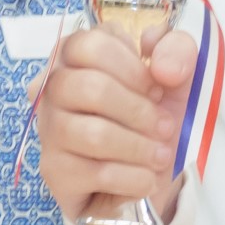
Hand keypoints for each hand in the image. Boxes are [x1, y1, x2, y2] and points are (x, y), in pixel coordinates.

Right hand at [35, 25, 198, 222]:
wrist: (147, 175)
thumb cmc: (152, 119)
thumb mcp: (175, 77)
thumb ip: (176, 50)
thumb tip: (163, 67)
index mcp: (75, 55)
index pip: (91, 44)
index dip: (133, 68)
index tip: (157, 89)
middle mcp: (52, 89)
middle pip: (90, 87)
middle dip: (139, 110)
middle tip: (165, 126)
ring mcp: (48, 131)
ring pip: (94, 134)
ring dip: (139, 147)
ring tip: (161, 155)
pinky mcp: (55, 171)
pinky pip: (98, 173)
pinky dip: (134, 178)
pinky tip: (146, 179)